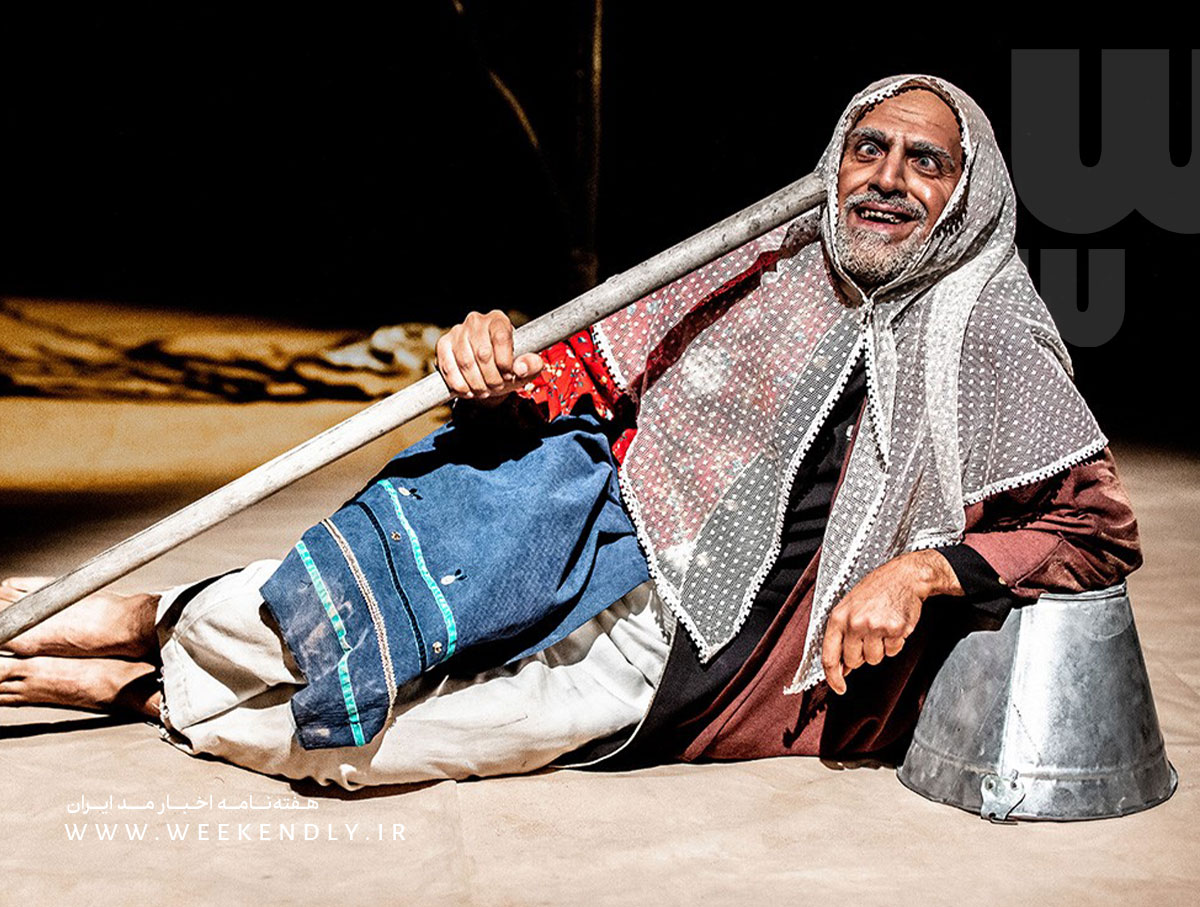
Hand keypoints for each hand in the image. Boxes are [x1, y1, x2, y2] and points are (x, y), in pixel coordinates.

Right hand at [436, 310, 543, 401]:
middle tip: (497, 387)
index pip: (501, 337)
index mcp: (498, 320)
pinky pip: (448, 367)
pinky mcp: (443, 345)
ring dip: (476, 383)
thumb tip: (521, 368)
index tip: (509, 376)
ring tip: (484, 391)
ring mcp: (457, 332)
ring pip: (465, 362)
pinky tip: (468, 391)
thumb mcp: (526, 367)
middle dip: (491, 377)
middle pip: (483, 353)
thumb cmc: (508, 366)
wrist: (486, 373)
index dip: (505, 361)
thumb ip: (532, 365)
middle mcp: (476, 321)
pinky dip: (459, 384)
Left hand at [821, 549, 962, 694]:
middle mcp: (854, 623)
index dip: (833, 677)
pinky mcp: (894, 630)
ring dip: (880, 649)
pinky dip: (895, 643)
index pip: (829, 655)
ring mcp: (874, 627)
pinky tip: (894, 625)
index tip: (839, 687)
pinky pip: (893, 651)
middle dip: (862, 655)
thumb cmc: (876, 590)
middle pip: (854, 661)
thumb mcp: (850, 607)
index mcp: (838, 617)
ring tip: (882, 627)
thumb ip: (842, 636)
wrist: (904, 576)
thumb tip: (842, 667)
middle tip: (870, 636)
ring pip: (875, 659)